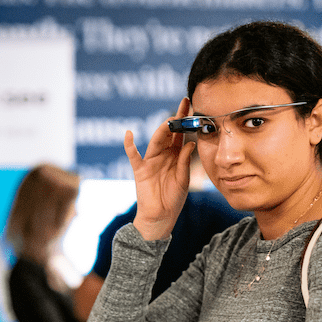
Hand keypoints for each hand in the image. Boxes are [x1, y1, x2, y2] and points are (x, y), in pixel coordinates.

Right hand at [125, 98, 195, 240]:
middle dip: (176, 118)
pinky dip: (129, 145)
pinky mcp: (140, 170)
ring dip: (161, 131)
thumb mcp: (183, 179)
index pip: (181, 134)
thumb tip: (190, 143)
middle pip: (169, 133)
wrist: (161, 217)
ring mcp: (151, 161)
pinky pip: (133, 156)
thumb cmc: (173, 199)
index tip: (191, 105)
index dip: (186, 120)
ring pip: (156, 141)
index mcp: (176, 156)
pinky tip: (129, 134)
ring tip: (168, 122)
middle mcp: (163, 155)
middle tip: (184, 103)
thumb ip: (185, 162)